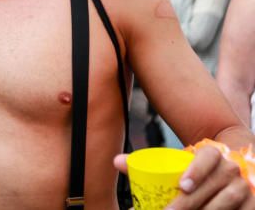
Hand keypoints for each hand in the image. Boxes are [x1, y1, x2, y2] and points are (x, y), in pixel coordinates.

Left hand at [115, 146, 254, 208]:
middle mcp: (232, 169)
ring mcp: (245, 188)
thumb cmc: (196, 168)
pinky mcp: (251, 204)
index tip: (181, 186)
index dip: (196, 172)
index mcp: (214, 153)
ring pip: (226, 203)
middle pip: (213, 186)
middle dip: (190, 203)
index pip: (207, 158)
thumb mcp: (178, 162)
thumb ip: (147, 162)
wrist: (230, 170)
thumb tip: (117, 162)